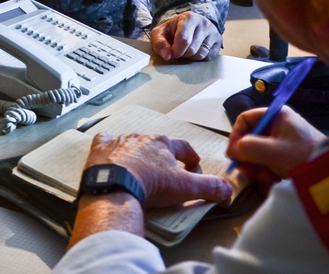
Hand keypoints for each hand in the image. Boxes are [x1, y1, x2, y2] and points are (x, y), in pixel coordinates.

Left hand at [85, 132, 232, 208]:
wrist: (116, 186)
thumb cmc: (150, 184)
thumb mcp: (185, 187)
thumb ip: (208, 187)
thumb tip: (227, 189)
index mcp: (163, 144)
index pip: (183, 147)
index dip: (190, 157)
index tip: (193, 165)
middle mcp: (142, 138)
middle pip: (157, 144)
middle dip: (163, 155)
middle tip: (166, 170)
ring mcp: (120, 142)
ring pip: (132, 142)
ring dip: (138, 151)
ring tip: (140, 166)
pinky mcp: (101, 149)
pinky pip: (105, 140)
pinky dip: (108, 144)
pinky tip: (110, 150)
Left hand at [150, 13, 221, 61]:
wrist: (188, 25)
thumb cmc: (173, 30)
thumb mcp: (160, 33)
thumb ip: (159, 43)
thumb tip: (167, 56)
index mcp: (189, 18)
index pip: (184, 40)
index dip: (175, 51)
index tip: (171, 52)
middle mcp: (204, 23)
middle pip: (192, 49)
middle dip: (182, 54)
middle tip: (178, 49)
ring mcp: (213, 33)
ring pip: (200, 55)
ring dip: (190, 57)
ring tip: (186, 49)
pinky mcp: (218, 42)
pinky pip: (208, 57)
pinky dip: (199, 59)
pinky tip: (195, 50)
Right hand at [227, 105, 324, 183]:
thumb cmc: (303, 157)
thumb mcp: (273, 152)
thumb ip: (249, 148)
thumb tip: (233, 150)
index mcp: (276, 116)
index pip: (245, 119)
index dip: (235, 136)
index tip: (232, 155)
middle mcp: (278, 126)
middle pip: (250, 138)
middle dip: (248, 158)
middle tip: (248, 173)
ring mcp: (283, 142)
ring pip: (258, 154)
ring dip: (257, 169)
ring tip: (264, 181)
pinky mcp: (287, 157)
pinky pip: (269, 163)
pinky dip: (267, 175)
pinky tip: (271, 185)